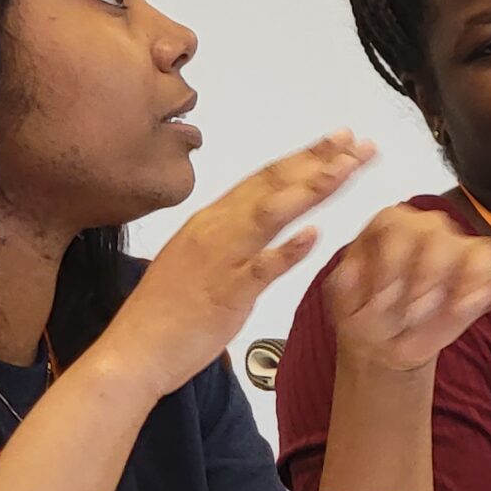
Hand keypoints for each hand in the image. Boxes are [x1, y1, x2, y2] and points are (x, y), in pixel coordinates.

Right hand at [94, 131, 374, 398]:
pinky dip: (287, 250)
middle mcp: (217, 229)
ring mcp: (221, 259)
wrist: (133, 351)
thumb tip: (264, 220)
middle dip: (319, 159)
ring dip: (310, 188)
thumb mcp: (200, 258)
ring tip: (346, 169)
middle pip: (274, 184)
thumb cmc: (166, 311)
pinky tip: (314, 235)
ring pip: (270, 213)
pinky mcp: (226, 294)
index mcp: (212, 219)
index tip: (340, 139)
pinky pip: (260, 269)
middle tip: (357, 142)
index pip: (265, 177)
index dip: (305, 155)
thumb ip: (232, 236)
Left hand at [328, 205, 490, 372]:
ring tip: (460, 307)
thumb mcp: (343, 307)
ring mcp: (458, 252)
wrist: (386, 342)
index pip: (395, 224)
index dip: (391, 261)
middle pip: (439, 235)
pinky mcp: (482, 279)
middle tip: (413, 313)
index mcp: (388, 227)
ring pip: (479, 249)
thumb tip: (348, 272)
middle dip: (428, 275)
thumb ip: (343, 288)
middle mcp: (427, 230)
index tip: (384, 297)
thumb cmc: (365, 316)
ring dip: (471, 280)